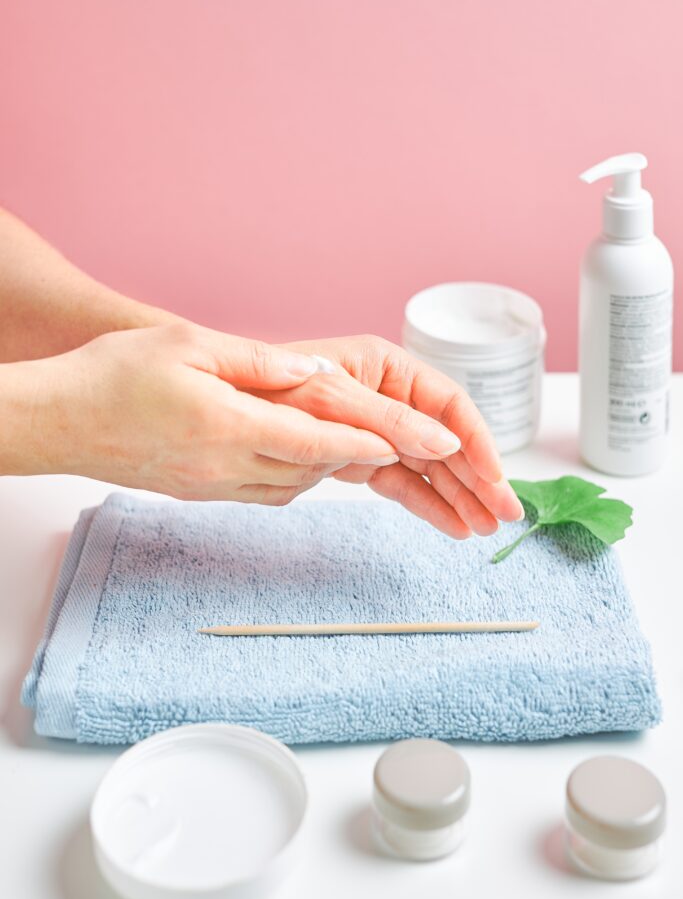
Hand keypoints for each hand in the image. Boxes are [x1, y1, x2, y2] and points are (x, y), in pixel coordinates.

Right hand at [12, 324, 398, 501]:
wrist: (57, 422)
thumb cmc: (113, 375)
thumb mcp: (187, 347)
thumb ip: (257, 362)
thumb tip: (311, 372)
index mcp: (228, 426)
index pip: (317, 442)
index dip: (371, 444)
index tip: (416, 446)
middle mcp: (225, 466)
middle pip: (313, 468)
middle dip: (361, 456)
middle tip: (404, 443)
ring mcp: (211, 486)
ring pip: (291, 485)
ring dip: (328, 466)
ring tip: (359, 446)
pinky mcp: (198, 494)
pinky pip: (262, 493)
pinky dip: (292, 477)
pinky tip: (297, 458)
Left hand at [255, 335, 523, 537]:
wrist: (219, 417)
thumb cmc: (268, 393)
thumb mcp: (330, 400)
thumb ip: (389, 420)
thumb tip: (447, 443)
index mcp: (387, 369)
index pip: (449, 406)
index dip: (478, 442)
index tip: (496, 479)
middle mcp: (388, 398)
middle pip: (448, 440)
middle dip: (479, 478)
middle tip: (508, 516)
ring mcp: (375, 431)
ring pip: (430, 466)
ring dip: (461, 497)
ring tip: (486, 529)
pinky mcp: (358, 459)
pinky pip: (403, 483)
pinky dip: (428, 504)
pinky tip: (454, 526)